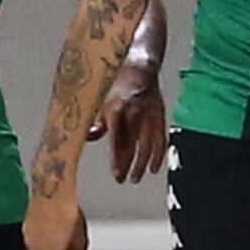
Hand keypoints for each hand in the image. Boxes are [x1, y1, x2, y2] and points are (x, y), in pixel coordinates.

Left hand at [86, 65, 167, 182]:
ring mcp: (149, 116)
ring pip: (147, 147)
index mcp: (116, 110)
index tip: (117, 174)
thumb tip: (88, 138)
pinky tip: (153, 168)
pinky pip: (160, 140)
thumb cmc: (116, 87)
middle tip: (123, 180)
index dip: (117, 160)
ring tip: (135, 178)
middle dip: (127, 166)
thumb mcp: (101, 102)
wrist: (139, 70)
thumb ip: (97, 123)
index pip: (117, 141)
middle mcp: (134, 114)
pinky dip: (158, 155)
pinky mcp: (160, 117)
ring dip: (141, 165)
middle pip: (131, 146)